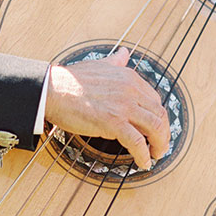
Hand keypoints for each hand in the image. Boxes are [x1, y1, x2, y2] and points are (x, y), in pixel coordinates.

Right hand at [45, 48, 169, 170]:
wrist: (51, 90)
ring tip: (156, 155)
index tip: (155, 127)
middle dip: (164, 133)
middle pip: (160, 115)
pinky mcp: (113, 122)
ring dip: (159, 144)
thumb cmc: (69, 81)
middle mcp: (131, 90)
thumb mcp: (98, 64)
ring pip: (155, 128)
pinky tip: (143, 162)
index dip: (158, 116)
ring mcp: (123, 106)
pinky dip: (144, 155)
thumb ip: (114, 61)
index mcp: (129, 78)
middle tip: (160, 144)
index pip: (154, 100)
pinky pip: (137, 142)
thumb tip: (123, 53)